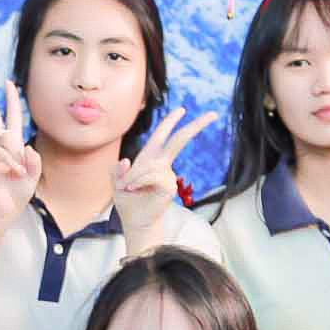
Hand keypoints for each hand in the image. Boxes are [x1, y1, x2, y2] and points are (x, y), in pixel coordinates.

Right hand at [0, 80, 41, 220]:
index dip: (10, 99)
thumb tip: (27, 147)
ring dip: (15, 156)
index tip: (8, 82)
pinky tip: (16, 172)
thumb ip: (35, 162)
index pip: (10, 116)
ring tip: (20, 172)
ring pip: (2, 139)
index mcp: (13, 144)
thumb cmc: (19, 192)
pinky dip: (11, 162)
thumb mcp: (34, 175)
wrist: (6, 209)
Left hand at [111, 107, 211, 235]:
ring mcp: (168, 175)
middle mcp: (162, 163)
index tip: (182, 109)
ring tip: (128, 187)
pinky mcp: (170, 187)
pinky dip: (138, 180)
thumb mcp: (116, 182)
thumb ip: (117, 170)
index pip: (162, 135)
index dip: (171, 121)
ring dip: (134, 175)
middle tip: (213, 114)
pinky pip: (152, 175)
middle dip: (195, 126)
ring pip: (151, 165)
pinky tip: (134, 188)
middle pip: (180, 140)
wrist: (134, 220)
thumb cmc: (127, 200)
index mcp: (150, 157)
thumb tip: (126, 161)